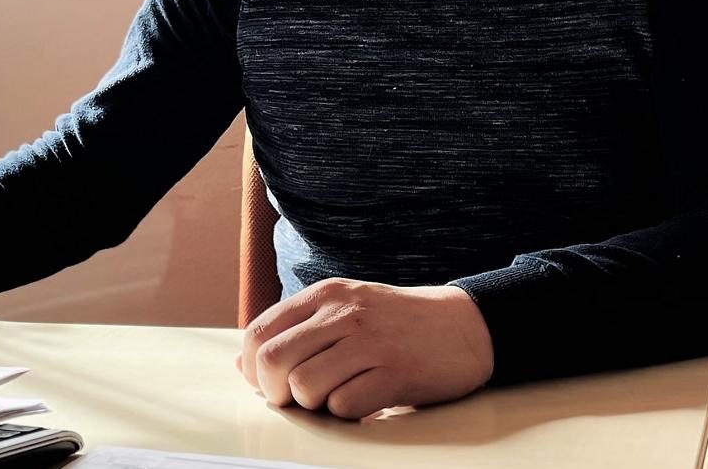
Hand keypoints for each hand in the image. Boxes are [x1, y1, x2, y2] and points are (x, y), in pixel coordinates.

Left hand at [236, 278, 493, 418]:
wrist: (465, 326)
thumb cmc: (395, 323)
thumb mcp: (343, 310)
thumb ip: (295, 331)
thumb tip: (243, 363)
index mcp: (325, 294)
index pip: (259, 332)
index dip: (253, 368)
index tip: (270, 385)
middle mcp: (343, 312)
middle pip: (273, 361)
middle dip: (275, 392)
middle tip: (295, 400)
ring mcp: (370, 342)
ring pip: (305, 386)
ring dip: (313, 404)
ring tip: (336, 396)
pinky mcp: (395, 373)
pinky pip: (344, 406)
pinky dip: (347, 414)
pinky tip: (364, 401)